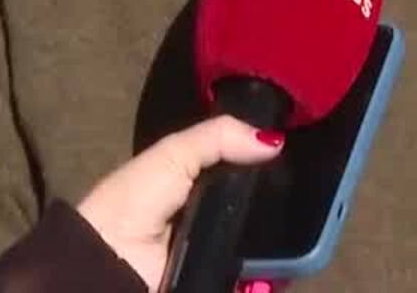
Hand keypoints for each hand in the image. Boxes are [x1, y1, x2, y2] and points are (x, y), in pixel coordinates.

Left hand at [75, 115, 283, 291]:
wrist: (109, 260)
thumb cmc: (137, 200)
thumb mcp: (173, 155)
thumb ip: (219, 138)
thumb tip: (274, 140)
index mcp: (196, 184)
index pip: (242, 172)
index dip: (268, 165)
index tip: (300, 158)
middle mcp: (209, 218)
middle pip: (257, 212)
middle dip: (281, 208)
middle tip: (307, 203)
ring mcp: (216, 253)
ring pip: (262, 249)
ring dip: (280, 247)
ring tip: (303, 238)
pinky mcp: (220, 280)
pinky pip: (253, 277)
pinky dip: (270, 273)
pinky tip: (286, 267)